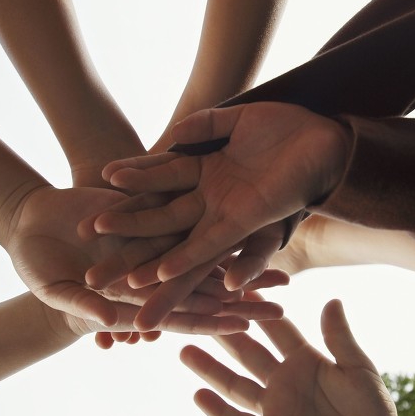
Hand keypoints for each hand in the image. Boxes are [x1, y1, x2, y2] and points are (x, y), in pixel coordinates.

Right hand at [8, 185, 275, 334]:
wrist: (25, 220)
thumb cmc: (31, 261)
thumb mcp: (52, 286)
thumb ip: (81, 305)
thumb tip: (109, 323)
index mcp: (134, 298)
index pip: (181, 314)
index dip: (212, 320)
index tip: (246, 326)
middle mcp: (153, 273)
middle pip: (207, 288)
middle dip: (243, 297)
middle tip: (283, 304)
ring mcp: (156, 244)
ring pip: (208, 254)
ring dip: (242, 262)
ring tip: (282, 267)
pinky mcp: (152, 214)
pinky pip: (191, 218)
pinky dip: (217, 220)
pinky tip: (249, 220)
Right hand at [90, 100, 349, 285]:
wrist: (328, 135)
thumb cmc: (284, 127)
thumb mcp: (233, 120)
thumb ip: (201, 126)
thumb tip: (172, 136)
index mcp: (201, 178)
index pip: (152, 195)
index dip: (123, 207)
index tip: (86, 221)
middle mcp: (210, 203)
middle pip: (159, 234)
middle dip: (128, 256)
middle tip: (92, 278)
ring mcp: (228, 215)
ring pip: (184, 250)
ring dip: (158, 272)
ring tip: (127, 294)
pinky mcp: (250, 221)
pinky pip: (218, 245)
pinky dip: (197, 260)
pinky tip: (172, 276)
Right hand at [181, 301, 399, 415]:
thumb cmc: (372, 407)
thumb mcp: (357, 367)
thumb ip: (339, 337)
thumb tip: (332, 300)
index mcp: (305, 358)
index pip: (275, 328)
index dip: (257, 309)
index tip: (235, 287)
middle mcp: (284, 379)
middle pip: (248, 352)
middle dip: (224, 333)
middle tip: (198, 311)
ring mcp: (275, 407)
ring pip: (236, 384)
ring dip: (210, 369)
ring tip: (184, 349)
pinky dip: (218, 411)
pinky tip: (197, 395)